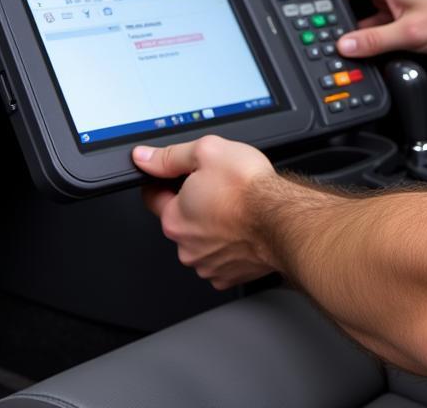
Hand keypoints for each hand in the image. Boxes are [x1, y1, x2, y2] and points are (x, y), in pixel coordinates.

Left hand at [133, 135, 277, 289]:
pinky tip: (244, 230)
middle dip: (196, 204)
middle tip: (220, 188)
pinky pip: (223, 258)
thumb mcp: (207, 151)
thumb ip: (171, 156)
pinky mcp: (228, 276)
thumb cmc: (249, 188)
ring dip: (214, 226)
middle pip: (182, 219)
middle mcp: (185, 245)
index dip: (166, 180)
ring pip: (203, 240)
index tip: (181, 175)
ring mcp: (207, 264)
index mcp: (174, 217)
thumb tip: (143, 157)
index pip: (153, 196)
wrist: (283, 218)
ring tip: (237, 209)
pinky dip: (231, 245)